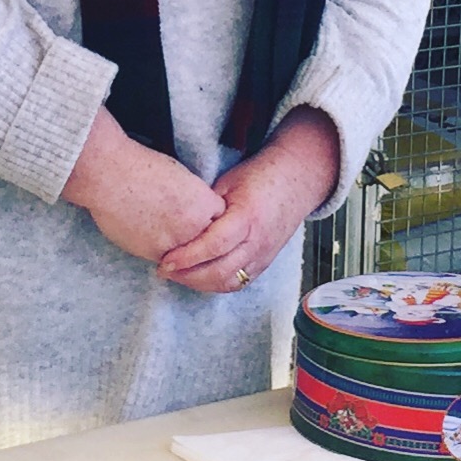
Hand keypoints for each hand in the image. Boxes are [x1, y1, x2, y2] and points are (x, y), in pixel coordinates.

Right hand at [62, 109, 225, 264]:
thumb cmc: (142, 167)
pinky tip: (150, 239)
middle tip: (186, 236)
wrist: (111, 175)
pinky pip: (166, 261)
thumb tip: (197, 217)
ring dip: (182, 253)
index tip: (205, 221)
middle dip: (198, 240)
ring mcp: (175, 243)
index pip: (220, 221)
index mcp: (205, 204)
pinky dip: (162, 255)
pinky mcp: (154, 253)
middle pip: (208, 244)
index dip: (210, 220)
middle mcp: (195, 227)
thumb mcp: (182, 178)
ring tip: (167, 239)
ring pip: (188, 258)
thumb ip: (196, 202)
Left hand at [159, 108, 341, 294]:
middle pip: (220, 271)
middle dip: (187, 276)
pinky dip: (216, 284)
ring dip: (199, 284)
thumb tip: (177, 223)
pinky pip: (239, 283)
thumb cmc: (259, 175)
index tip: (165, 259)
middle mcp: (257, 242)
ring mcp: (263, 255)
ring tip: (177, 275)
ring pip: (228, 282)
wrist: (296, 179)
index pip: (213, 246)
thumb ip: (206, 206)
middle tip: (163, 270)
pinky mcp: (265, 263)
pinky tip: (198, 278)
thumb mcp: (228, 182)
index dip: (187, 257)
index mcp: (247, 217)